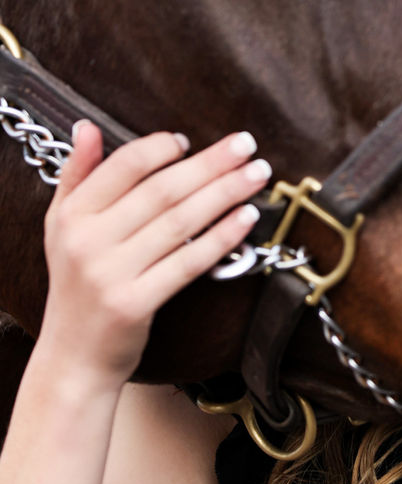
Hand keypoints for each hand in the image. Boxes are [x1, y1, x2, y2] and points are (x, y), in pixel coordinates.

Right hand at [37, 123, 269, 389]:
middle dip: (211, 163)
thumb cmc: (78, 282)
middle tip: (247, 144)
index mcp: (72, 214)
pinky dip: (222, 237)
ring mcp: (110, 274)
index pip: (125, 165)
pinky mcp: (134, 304)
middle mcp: (87, 241)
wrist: (73, 357)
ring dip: (226, 193)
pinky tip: (248, 217)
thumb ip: (78, 173)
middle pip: (163, 190)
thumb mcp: (63, 225)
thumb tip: (88, 126)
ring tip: (258, 173)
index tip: (192, 141)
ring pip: (181, 222)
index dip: (162, 148)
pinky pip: (189, 262)